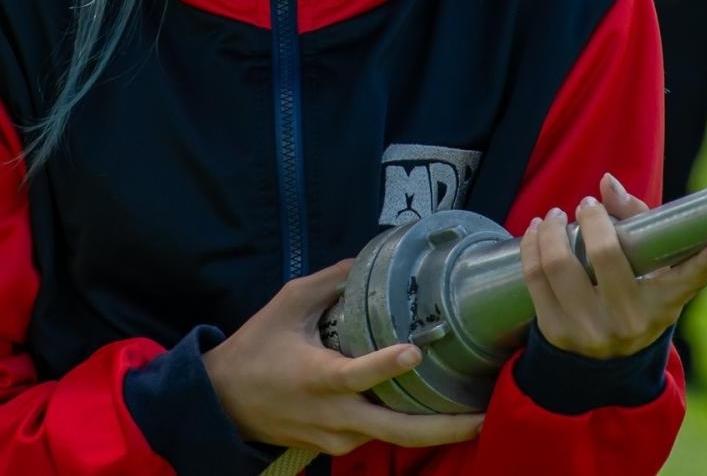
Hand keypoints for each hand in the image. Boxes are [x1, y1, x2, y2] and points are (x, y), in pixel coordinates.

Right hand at [203, 259, 484, 455]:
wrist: (224, 401)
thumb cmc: (257, 348)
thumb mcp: (287, 303)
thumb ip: (330, 282)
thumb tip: (369, 259)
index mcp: (317, 376)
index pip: (356, 375)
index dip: (385, 365)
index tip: (414, 353)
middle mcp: (332, 414)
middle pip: (395, 430)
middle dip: (443, 428)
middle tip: (482, 415)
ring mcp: (336, 437)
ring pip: (392, 436)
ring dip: (432, 427)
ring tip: (471, 409)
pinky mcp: (336, 446)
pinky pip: (378, 437)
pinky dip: (405, 425)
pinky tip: (433, 410)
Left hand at [520, 172, 706, 359]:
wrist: (603, 358)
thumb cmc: (634, 296)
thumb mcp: (652, 271)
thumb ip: (638, 221)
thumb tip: (606, 182)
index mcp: (658, 308)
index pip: (685, 281)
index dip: (705, 264)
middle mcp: (625, 323)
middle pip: (604, 256)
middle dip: (592, 219)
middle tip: (587, 205)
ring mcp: (587, 331)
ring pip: (559, 265)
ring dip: (551, 230)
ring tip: (554, 216)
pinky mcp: (554, 332)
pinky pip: (535, 279)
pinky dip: (532, 247)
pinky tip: (536, 231)